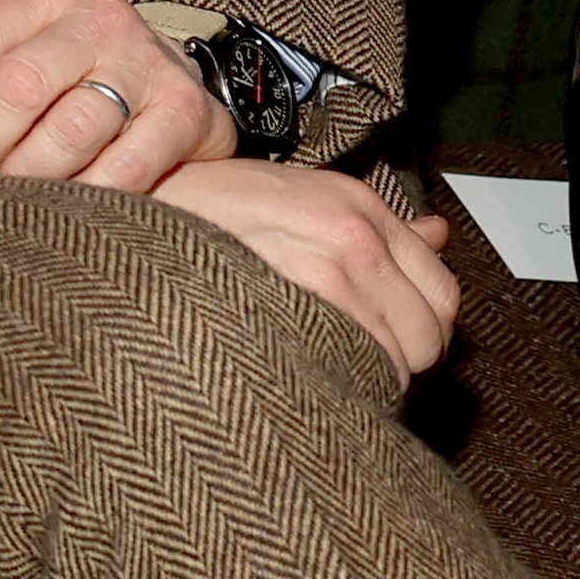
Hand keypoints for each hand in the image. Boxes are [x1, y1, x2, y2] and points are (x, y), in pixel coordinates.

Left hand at [0, 0, 237, 187]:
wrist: (164, 81)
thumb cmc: (61, 61)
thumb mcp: (4, 29)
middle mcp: (99, 18)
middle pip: (17, 86)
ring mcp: (147, 64)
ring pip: (68, 131)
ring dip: (26, 175)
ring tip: (9, 192)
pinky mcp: (184, 113)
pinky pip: (125, 168)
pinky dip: (84, 195)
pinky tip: (62, 205)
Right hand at [148, 156, 462, 383]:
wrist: (137, 207)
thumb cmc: (206, 205)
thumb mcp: (299, 193)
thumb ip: (373, 222)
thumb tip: (435, 235)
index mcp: (361, 208)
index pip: (441, 293)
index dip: (424, 329)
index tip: (397, 341)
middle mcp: (354, 237)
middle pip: (425, 335)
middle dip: (400, 360)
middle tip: (358, 361)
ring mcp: (324, 273)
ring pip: (389, 362)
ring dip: (364, 377)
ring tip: (322, 369)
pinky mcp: (290, 309)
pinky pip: (346, 372)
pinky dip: (334, 386)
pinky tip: (301, 375)